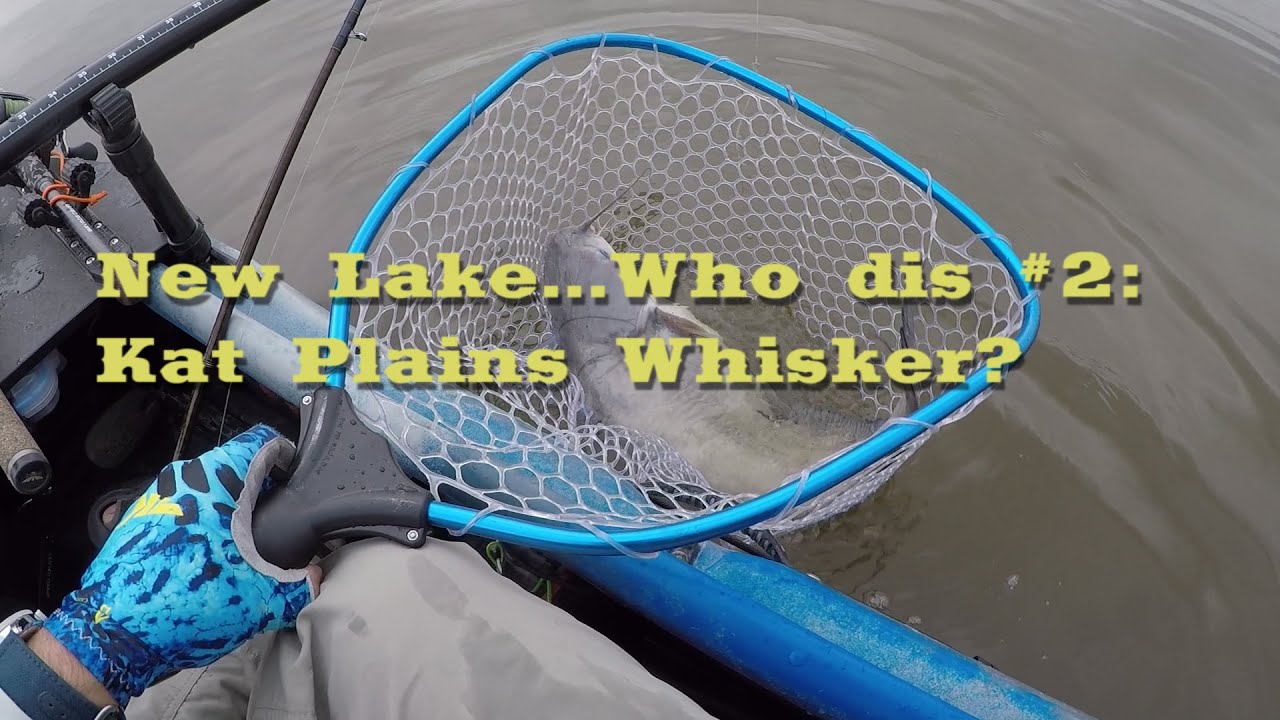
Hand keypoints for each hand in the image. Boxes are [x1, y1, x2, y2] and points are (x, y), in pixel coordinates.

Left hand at [41, 425, 319, 705]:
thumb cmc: (185, 603)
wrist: (110, 637)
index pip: (264, 441)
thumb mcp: (260, 600)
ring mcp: (154, 497)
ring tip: (242, 544)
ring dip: (226, 508)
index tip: (298, 480)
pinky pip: (180, 509)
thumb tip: (316, 580)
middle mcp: (182, 477)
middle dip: (259, 489)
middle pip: (235, 465)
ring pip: (205, 487)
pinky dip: (199, 524)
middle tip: (277, 520)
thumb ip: (300, 586)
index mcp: (216, 478)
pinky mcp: (135, 521)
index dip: (289, 456)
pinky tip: (205, 559)